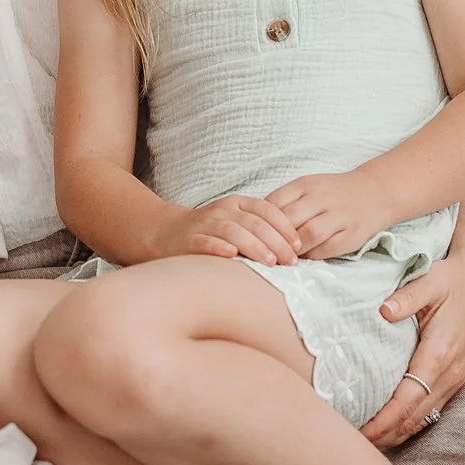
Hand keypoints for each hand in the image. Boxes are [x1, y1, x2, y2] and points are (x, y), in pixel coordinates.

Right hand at [161, 195, 301, 264]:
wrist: (166, 232)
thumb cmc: (211, 232)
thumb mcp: (236, 222)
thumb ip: (260, 229)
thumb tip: (293, 250)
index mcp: (238, 203)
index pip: (268, 210)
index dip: (285, 227)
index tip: (298, 246)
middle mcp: (223, 210)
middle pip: (255, 223)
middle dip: (276, 242)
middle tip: (291, 261)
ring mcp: (205, 224)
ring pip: (233, 231)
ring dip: (254, 246)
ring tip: (270, 262)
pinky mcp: (189, 239)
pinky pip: (205, 241)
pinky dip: (219, 247)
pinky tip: (232, 256)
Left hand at [264, 172, 391, 260]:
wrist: (374, 193)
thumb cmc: (333, 193)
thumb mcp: (308, 187)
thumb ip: (285, 202)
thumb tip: (256, 226)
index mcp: (306, 185)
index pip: (274, 203)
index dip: (261, 222)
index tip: (254, 235)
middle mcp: (322, 198)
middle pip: (289, 220)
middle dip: (274, 239)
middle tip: (263, 252)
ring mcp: (338, 217)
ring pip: (307, 235)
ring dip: (292, 250)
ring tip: (282, 258)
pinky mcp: (350, 235)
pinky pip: (325, 249)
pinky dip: (310, 256)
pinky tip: (302, 259)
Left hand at [358, 228, 464, 448]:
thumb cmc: (453, 279)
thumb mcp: (430, 280)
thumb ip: (407, 297)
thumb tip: (383, 310)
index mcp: (439, 355)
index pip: (406, 402)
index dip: (382, 422)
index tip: (357, 433)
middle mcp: (449, 374)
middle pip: (412, 420)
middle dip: (383, 436)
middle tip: (348, 444)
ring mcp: (454, 380)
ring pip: (422, 420)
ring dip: (394, 435)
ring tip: (363, 442)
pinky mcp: (454, 379)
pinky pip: (429, 412)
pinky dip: (407, 425)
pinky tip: (388, 428)